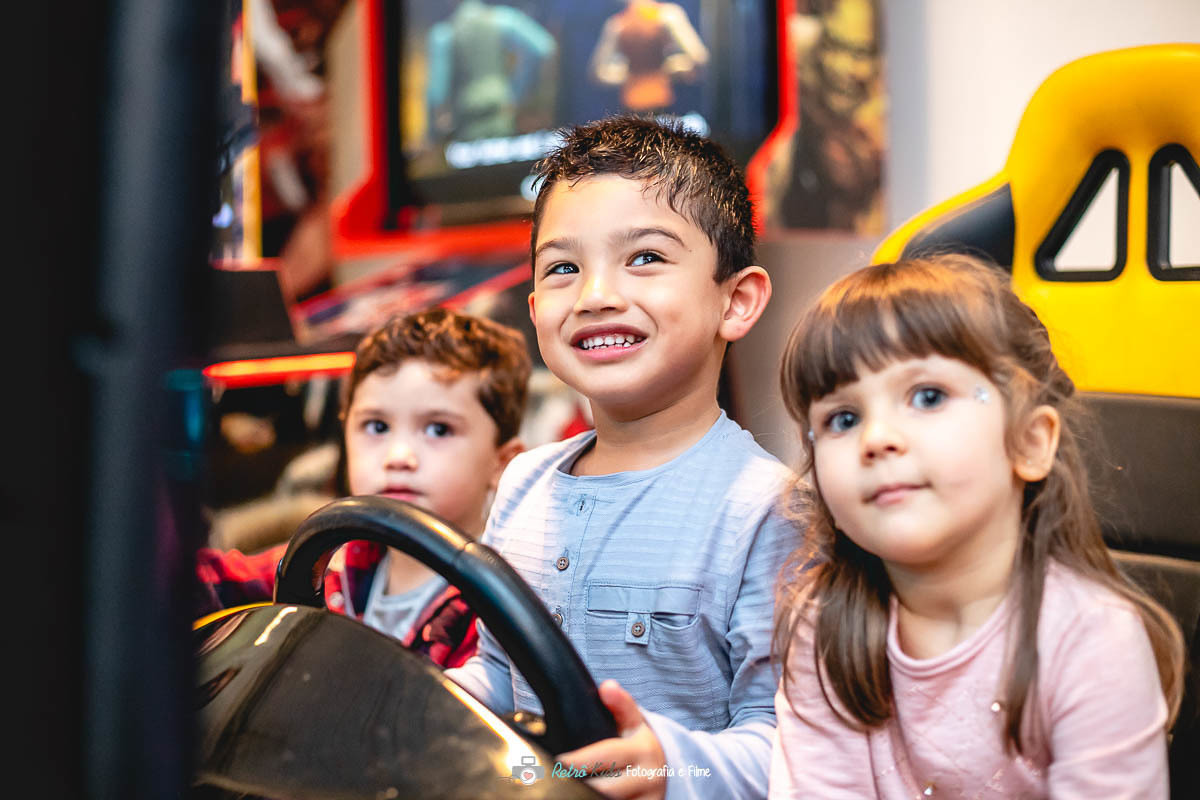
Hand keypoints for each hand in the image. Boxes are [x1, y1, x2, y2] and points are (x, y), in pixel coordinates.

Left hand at [556, 680, 667, 799]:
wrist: (667, 772)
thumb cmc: (640, 745)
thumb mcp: (634, 722)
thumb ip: (621, 703)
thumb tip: (607, 687)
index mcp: (643, 750)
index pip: (607, 755)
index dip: (580, 760)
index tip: (559, 761)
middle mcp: (649, 777)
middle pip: (606, 789)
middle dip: (579, 786)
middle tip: (556, 780)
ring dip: (587, 796)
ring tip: (564, 790)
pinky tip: (581, 796)